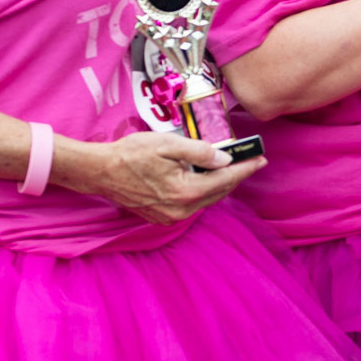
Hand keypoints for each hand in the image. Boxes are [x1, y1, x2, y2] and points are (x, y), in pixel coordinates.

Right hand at [73, 130, 261, 223]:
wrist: (98, 171)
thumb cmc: (130, 154)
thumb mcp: (168, 144)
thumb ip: (200, 152)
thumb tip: (225, 159)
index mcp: (185, 192)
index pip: (225, 180)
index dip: (245, 168)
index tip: (261, 158)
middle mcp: (180, 210)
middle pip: (219, 192)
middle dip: (236, 176)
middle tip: (252, 161)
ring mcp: (170, 216)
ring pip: (206, 200)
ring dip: (219, 184)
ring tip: (232, 167)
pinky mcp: (161, 216)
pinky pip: (191, 204)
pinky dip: (202, 191)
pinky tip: (206, 178)